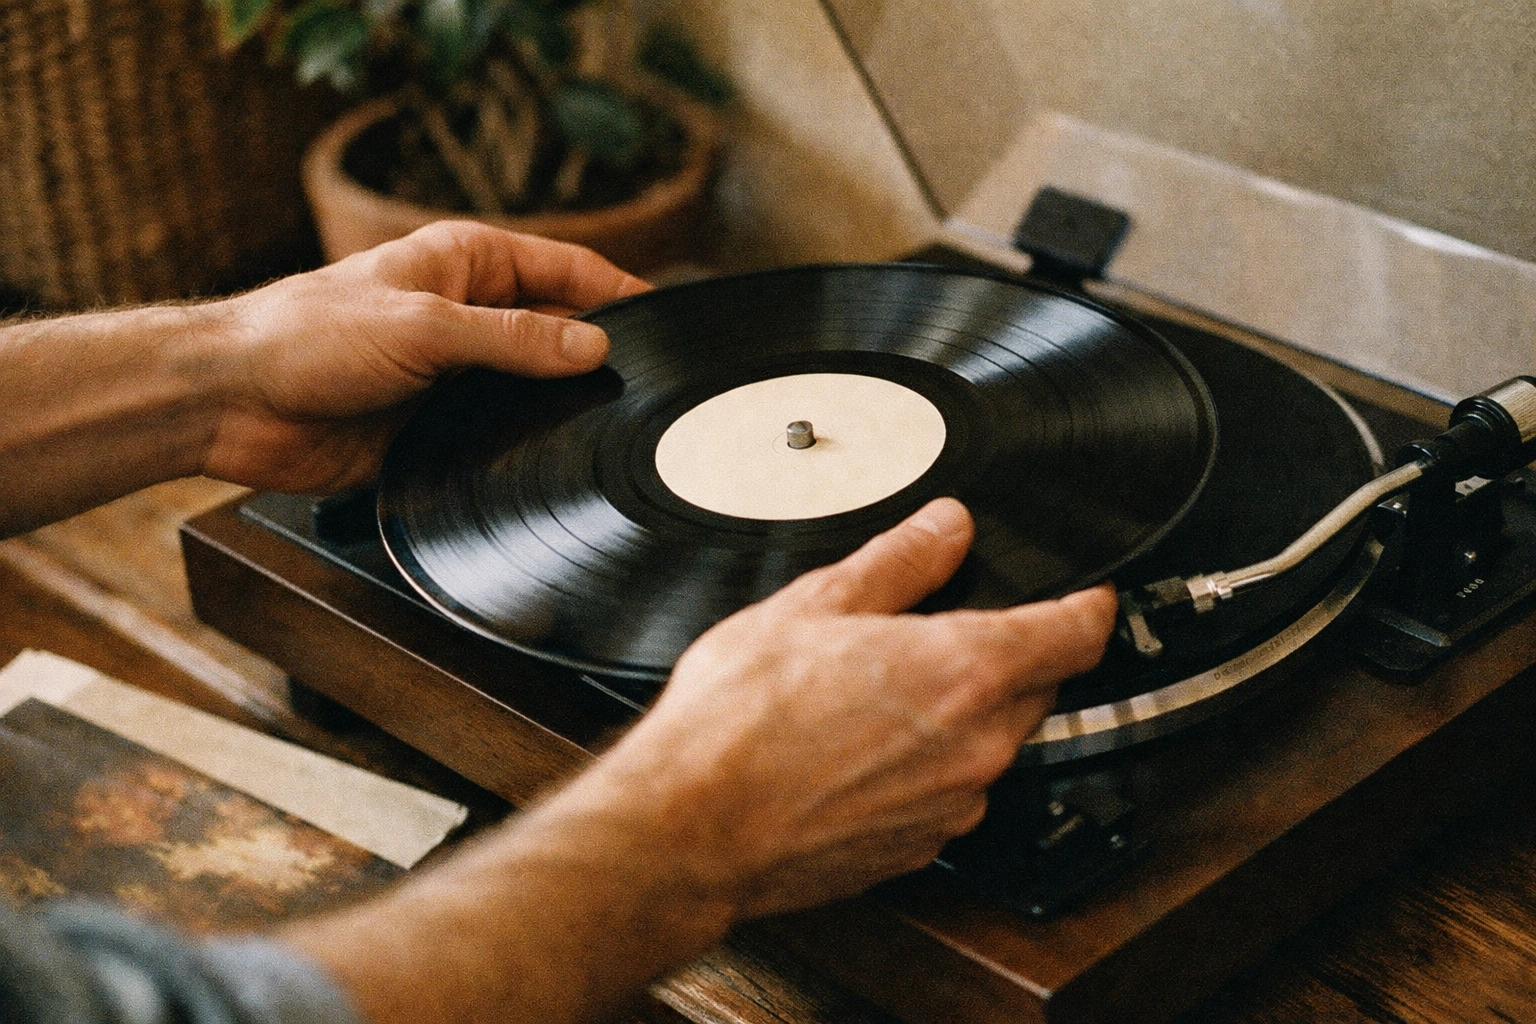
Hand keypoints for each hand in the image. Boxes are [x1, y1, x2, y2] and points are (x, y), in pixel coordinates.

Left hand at [201, 220, 648, 492]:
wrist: (233, 403)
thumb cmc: (307, 336)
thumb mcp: (425, 326)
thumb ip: (514, 338)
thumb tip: (592, 346)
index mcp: (470, 266)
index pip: (570, 271)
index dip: (623, 294)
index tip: (674, 322)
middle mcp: (472, 318)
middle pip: (562, 334)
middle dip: (601, 358)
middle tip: (654, 390)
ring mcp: (460, 377)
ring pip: (537, 393)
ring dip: (565, 410)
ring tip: (617, 433)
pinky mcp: (442, 432)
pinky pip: (503, 442)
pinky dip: (528, 452)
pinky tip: (558, 467)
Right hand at [286, 499, 1117, 1023]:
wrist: (694, 825)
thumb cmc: (740, 721)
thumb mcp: (816, 603)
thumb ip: (899, 560)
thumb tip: (945, 526)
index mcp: (967, 668)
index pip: (1079, 628)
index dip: (1090, 602)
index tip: (1088, 594)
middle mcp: (979, 743)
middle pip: (1037, 686)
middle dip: (1005, 656)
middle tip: (933, 636)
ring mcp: (954, 803)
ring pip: (990, 742)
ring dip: (958, 716)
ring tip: (872, 698)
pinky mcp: (922, 847)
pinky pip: (951, 793)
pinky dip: (926, 767)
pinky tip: (858, 751)